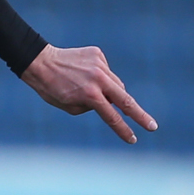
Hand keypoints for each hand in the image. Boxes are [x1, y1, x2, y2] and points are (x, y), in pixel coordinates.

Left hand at [20, 45, 157, 143]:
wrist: (40, 62)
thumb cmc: (51, 89)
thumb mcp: (69, 106)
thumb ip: (93, 106)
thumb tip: (110, 101)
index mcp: (90, 95)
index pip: (112, 117)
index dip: (123, 130)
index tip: (134, 139)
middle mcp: (98, 79)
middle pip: (126, 101)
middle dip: (140, 116)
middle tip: (152, 127)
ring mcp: (100, 65)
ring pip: (116, 84)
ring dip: (111, 92)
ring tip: (89, 90)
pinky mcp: (98, 54)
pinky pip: (106, 71)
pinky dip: (100, 76)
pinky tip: (84, 75)